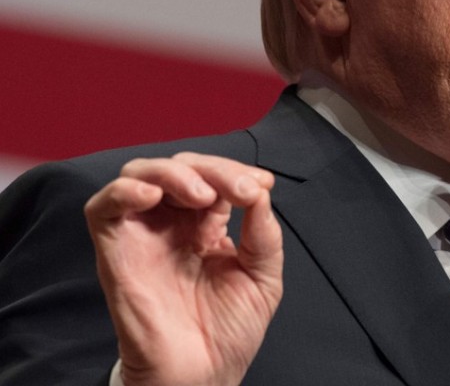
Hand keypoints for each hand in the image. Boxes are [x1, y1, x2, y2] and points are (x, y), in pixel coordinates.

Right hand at [84, 152, 283, 385]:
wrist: (202, 376)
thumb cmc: (229, 333)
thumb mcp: (264, 277)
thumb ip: (264, 234)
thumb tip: (261, 192)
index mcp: (206, 225)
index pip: (214, 177)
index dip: (237, 172)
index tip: (262, 185)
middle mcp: (172, 224)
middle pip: (181, 167)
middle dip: (214, 169)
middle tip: (241, 190)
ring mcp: (143, 235)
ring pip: (140, 174)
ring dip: (174, 173)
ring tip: (202, 195)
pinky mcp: (116, 252)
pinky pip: (102, 208)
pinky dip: (124, 191)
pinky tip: (153, 197)